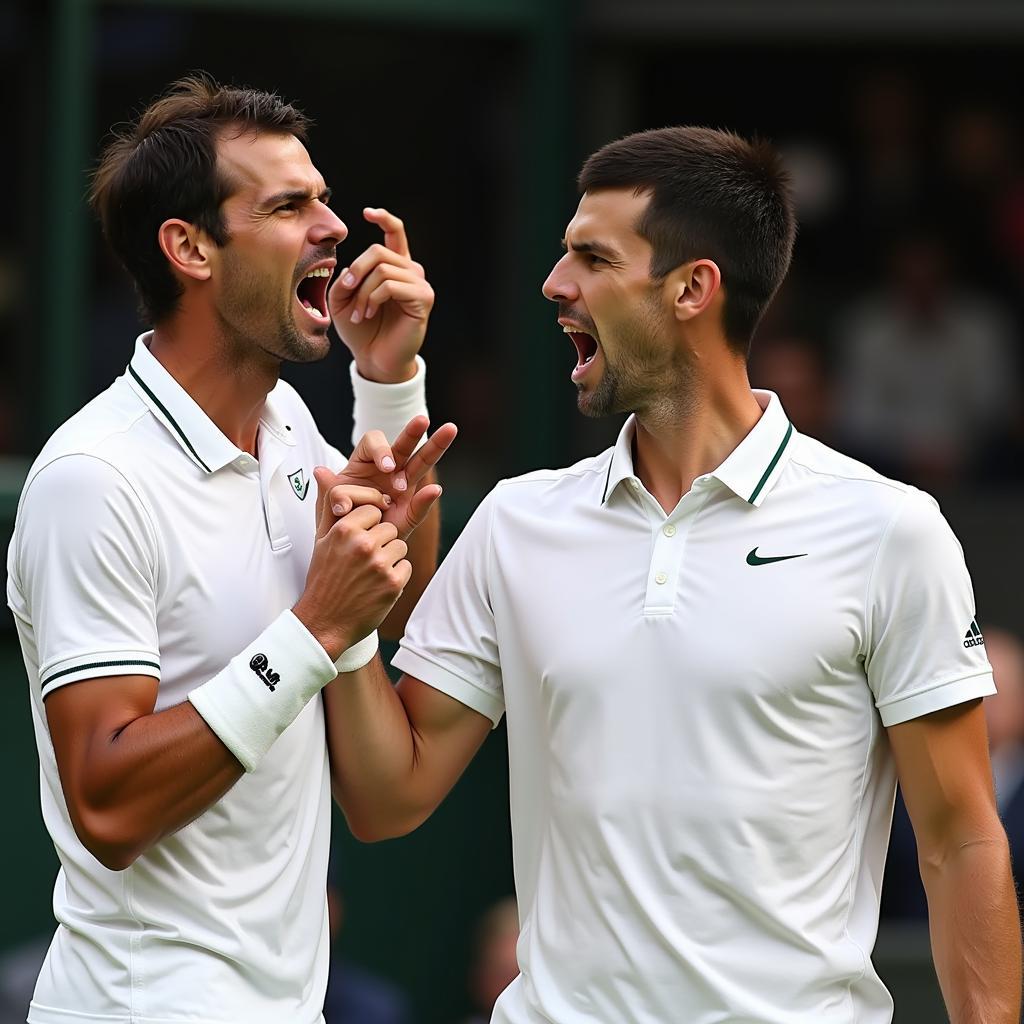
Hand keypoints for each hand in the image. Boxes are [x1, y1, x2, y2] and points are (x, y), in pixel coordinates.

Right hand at [293, 489, 409, 660]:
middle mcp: (363, 544)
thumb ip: (329, 504)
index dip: (369, 526)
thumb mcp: (321, 539)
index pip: (374, 510)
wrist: (324, 622)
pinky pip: (406, 567)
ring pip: (400, 547)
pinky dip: (396, 578)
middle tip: (362, 563)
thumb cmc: (324, 578)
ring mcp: (380, 564)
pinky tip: (376, 588)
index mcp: (345, 529)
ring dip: (390, 560)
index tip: (357, 541)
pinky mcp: (394, 583)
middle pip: (390, 529)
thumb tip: (322, 470)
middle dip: (381, 543)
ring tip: (368, 575)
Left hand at [315, 416, 457, 540]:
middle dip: (414, 432)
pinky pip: (420, 503)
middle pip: (403, 446)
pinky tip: (434, 490)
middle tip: (423, 419)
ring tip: (449, 429)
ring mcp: (403, 488)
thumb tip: (321, 473)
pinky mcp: (410, 510)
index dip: (381, 450)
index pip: (373, 442)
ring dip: (435, 446)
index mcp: (365, 463)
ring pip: (421, 464)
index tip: (387, 467)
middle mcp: (388, 471)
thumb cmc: (338, 519)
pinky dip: (427, 498)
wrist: (348, 545)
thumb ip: (329, 490)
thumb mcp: (328, 505)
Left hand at [328, 207, 432, 383]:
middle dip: (356, 271)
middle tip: (346, 292)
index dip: (384, 218)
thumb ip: (345, 277)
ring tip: (360, 313)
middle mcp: (411, 272)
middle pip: (379, 251)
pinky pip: (392, 285)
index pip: (396, 233)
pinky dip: (374, 298)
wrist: (375, 358)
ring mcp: (420, 285)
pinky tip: (369, 313)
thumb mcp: (342, 298)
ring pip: (383, 270)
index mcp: (394, 267)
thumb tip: (353, 268)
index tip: (368, 213)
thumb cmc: (361, 329)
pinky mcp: (423, 299)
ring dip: (364, 292)